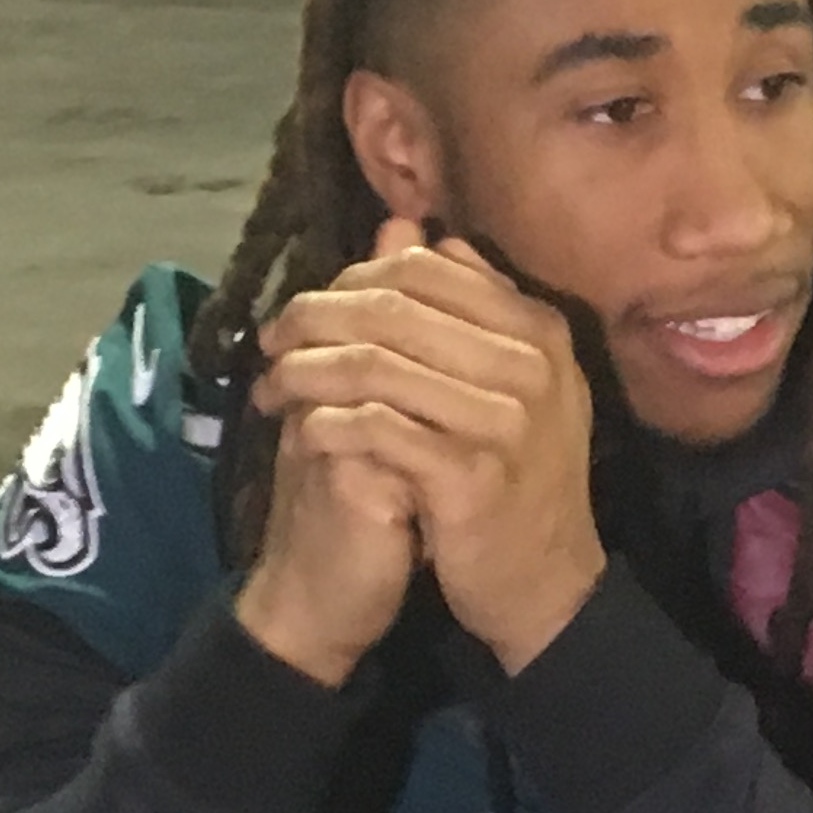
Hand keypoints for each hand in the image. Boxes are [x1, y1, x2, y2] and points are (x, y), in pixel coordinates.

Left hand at [252, 234, 603, 673]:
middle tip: (268, 342)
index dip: (349, 279)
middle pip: (394, 309)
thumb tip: (405, 228)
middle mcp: (531, 365)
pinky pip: (377, 429)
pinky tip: (301, 432)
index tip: (303, 309)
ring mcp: (506, 421)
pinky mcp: (470, 476)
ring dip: (306, 372)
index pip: (426, 269)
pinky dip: (327, 424)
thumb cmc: (514, 477)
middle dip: (314, 318)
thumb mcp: (503, 384)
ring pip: (376, 365)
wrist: (545, 583)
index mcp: (538, 329)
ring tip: (270, 388)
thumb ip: (459, 306)